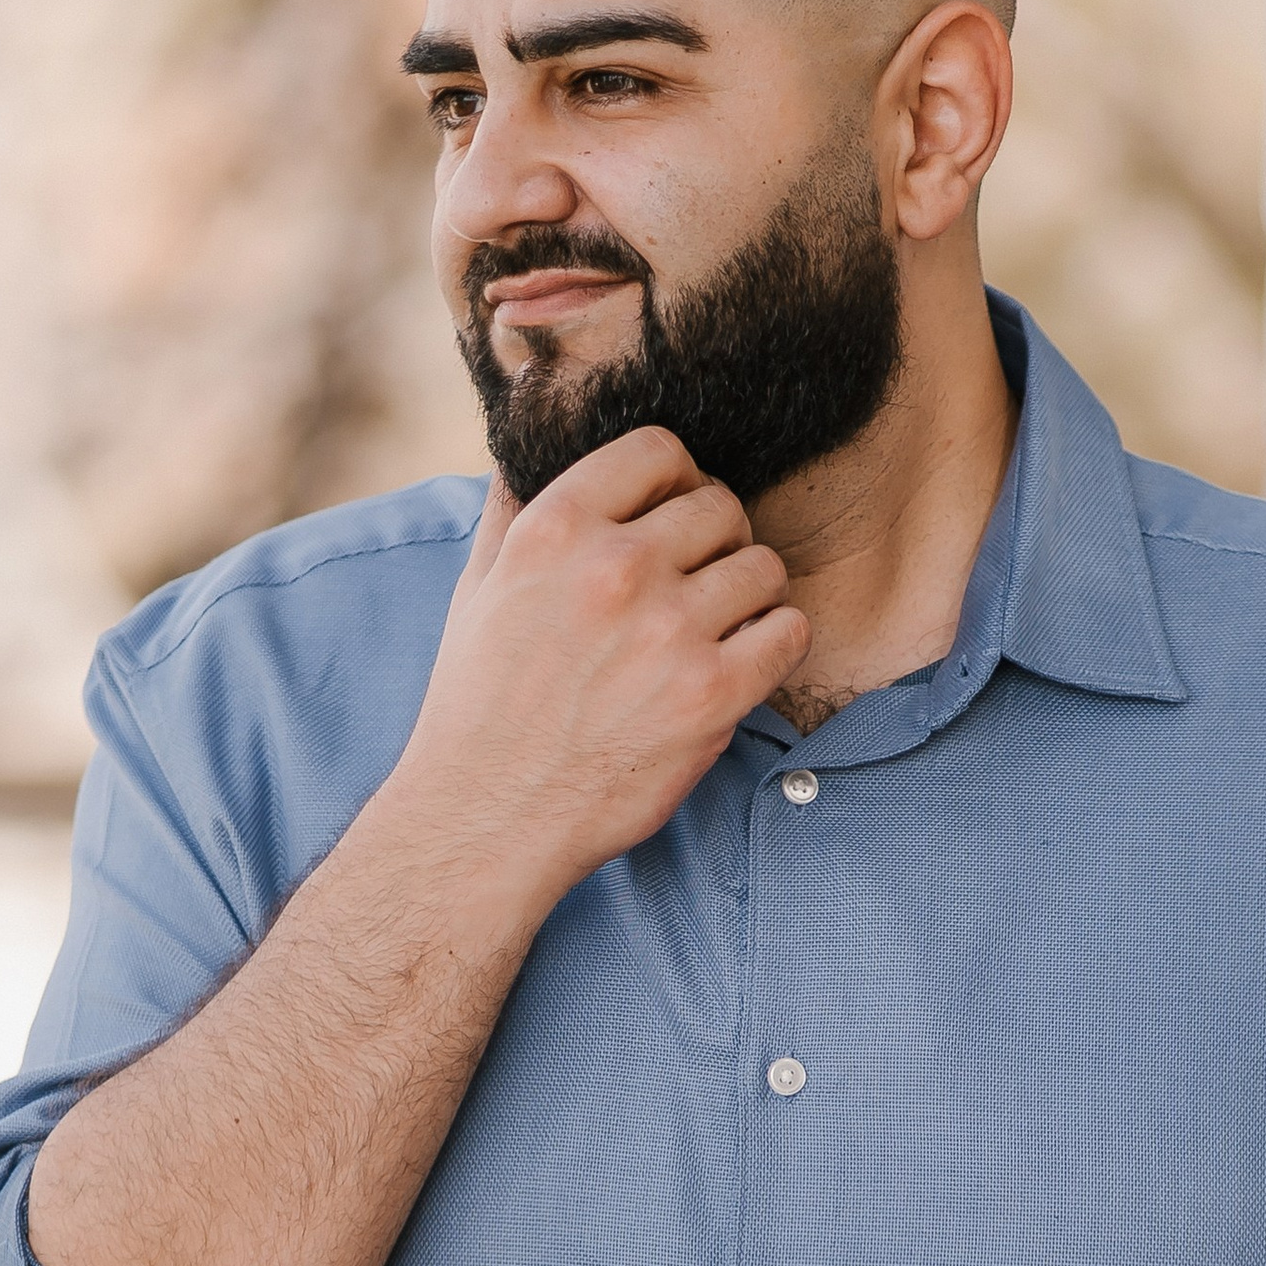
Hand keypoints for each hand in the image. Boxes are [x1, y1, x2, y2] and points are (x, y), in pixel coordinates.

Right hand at [391, 429, 810, 917]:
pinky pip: (789, 632)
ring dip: (753, 593)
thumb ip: (513, 512)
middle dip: (718, 540)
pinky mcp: (711, 695)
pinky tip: (747, 662)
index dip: (678, 478)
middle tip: (702, 582)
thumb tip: (530, 448)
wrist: (487, 817)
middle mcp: (614, 568)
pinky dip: (778, 642)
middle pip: (719, 506)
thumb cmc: (479, 705)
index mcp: (555, 529)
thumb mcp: (476, 589)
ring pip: (763, 566)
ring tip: (725, 626)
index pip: (658, 450)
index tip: (673, 514)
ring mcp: (668, 631)